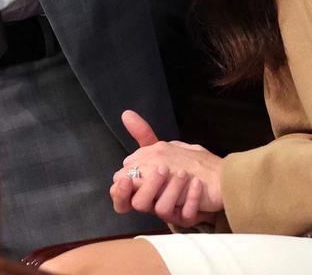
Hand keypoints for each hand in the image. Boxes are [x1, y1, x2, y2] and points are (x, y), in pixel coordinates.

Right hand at [110, 109, 222, 225]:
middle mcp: (153, 202)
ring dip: (172, 190)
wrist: (211, 179)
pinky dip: (191, 199)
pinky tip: (197, 184)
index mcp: (141, 188)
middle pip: (139, 204)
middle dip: (148, 187)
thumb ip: (142, 135)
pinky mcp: (188, 218)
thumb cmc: (180, 164)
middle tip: (162, 169)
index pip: (121, 196)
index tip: (125, 180)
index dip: (120, 191)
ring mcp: (171, 212)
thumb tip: (126, 113)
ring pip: (162, 210)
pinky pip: (186, 215)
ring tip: (184, 174)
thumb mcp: (160, 149)